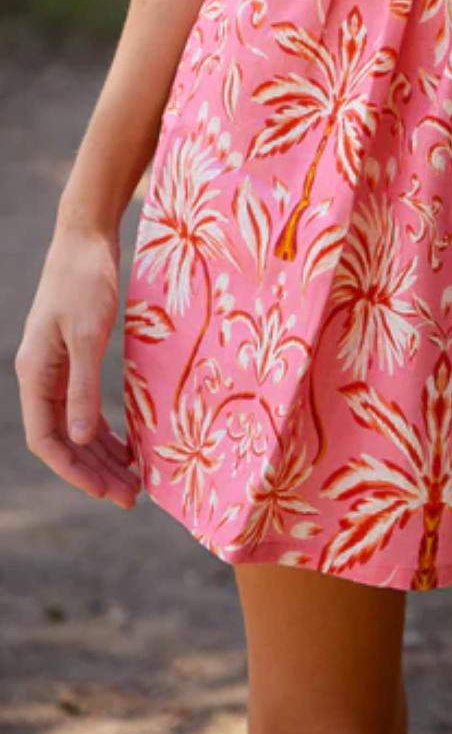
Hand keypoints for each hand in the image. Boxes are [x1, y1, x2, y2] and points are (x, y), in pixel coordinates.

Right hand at [15, 223, 141, 509]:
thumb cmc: (86, 281)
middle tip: (131, 497)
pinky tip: (129, 445)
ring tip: (134, 481)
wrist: (87, 237)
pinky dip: (105, 429)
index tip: (106, 491)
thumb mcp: (88, 335)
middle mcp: (40, 376)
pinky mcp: (75, 357)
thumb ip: (81, 388)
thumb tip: (76, 440)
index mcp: (35, 373)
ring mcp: (57, 368)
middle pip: (63, 439)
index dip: (74, 470)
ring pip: (75, 427)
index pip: (46, 439)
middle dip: (94, 471)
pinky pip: (85, 407)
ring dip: (102, 455)